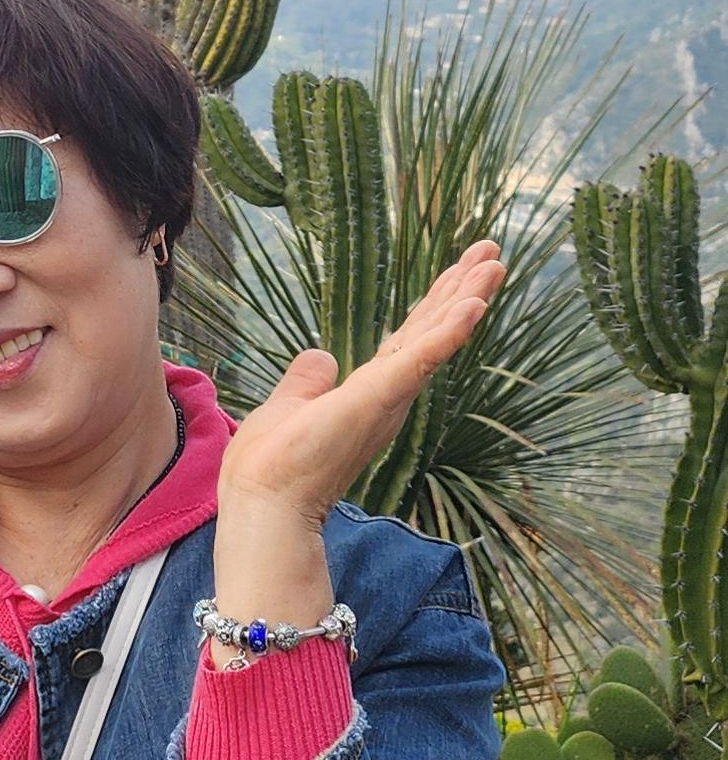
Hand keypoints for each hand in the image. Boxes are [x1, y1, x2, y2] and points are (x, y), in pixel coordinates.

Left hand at [212, 240, 504, 633]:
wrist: (264, 506)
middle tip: (491, 252)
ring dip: (465, 298)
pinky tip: (471, 303)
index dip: (435, 305)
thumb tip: (321, 357)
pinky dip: (447, 331)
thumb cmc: (272, 469)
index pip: (408, 339)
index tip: (460, 273)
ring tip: (494, 262)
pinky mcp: (377, 398)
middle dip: (461, 289)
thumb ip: (308, 381)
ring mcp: (386, 397)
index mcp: (368, 393)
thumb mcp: (289, 407)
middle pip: (431, 330)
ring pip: (434, 337)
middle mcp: (388, 395)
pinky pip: (420, 358)